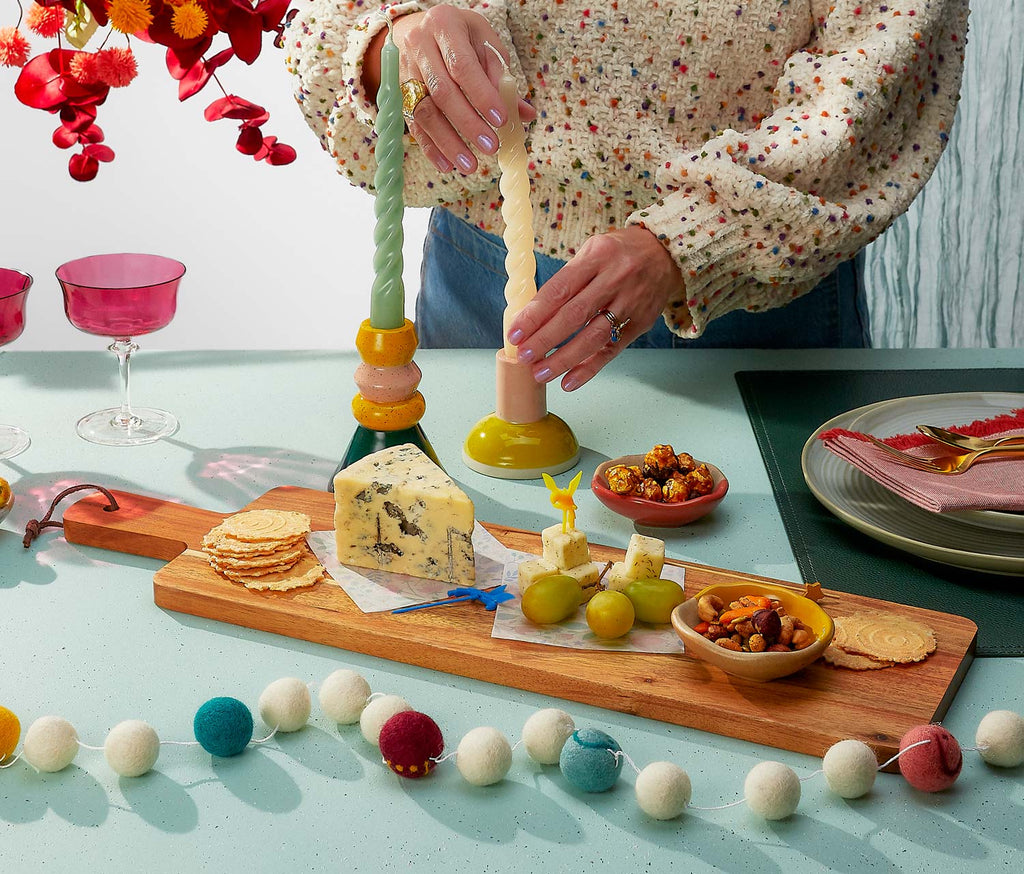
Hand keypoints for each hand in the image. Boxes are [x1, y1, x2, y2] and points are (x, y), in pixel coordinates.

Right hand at [366, 7, 535, 173]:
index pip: (462, 65)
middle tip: (490, 148)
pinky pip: (412, 125)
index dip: (482, 95)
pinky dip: (431, 148)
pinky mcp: (398, 93)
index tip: (501, 121)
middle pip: (441, 91)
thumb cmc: (462, 37)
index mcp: (444, 25)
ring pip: (423, 112)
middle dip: (468, 124)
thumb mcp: (485, 44)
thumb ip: (502, 78)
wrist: (421, 29)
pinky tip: (447, 165)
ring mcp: (404, 70)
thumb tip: (525, 115)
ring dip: (448, 143)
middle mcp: (418, 45)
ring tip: (470, 165)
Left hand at [507, 227, 683, 390]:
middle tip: (523, 357)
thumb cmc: (619, 252)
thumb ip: (567, 278)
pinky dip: (590, 368)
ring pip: (593, 336)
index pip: (559, 290)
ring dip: (564, 359)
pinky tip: (569, 382)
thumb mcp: (593, 249)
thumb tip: (532, 314)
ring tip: (541, 373)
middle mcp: (615, 279)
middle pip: (574, 315)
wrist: (667, 253)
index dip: (534, 314)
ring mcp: (630, 303)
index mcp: (597, 256)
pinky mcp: (641, 323)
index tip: (514, 334)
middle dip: (545, 339)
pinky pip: (612, 350)